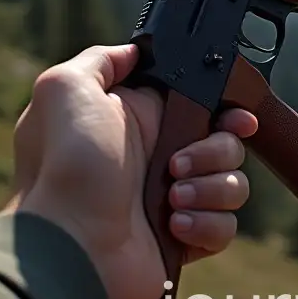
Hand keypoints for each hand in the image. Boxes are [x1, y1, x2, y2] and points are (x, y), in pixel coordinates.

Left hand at [10, 43, 257, 298]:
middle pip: (225, 139)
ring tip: (171, 197)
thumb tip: (133, 51)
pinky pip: (225, 225)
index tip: (232, 114)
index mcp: (136, 120)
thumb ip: (100, 60)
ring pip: (231, 182)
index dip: (223, 105)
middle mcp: (157, 157)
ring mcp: (172, 200)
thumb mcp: (65, 88)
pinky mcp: (183, 239)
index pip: (199, 103)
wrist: (70, 247)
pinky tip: (175, 224)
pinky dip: (207, 223)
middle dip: (217, 148)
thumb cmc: (66, 167)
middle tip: (179, 162)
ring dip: (209, 186)